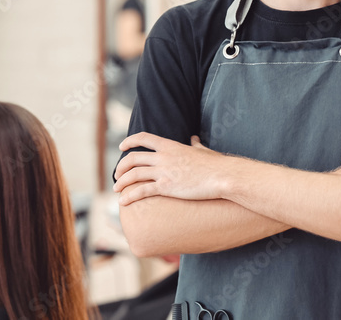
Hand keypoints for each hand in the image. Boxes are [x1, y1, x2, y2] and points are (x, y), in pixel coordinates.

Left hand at [112, 132, 231, 205]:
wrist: (223, 176)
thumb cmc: (216, 165)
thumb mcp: (203, 151)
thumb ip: (196, 145)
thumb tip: (194, 139)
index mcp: (170, 146)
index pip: (144, 138)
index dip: (130, 141)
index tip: (122, 146)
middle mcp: (163, 157)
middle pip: (133, 158)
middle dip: (121, 167)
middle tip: (117, 175)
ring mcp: (164, 172)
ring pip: (134, 174)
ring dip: (121, 182)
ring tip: (117, 189)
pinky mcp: (167, 187)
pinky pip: (142, 190)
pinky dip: (130, 196)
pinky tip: (123, 201)